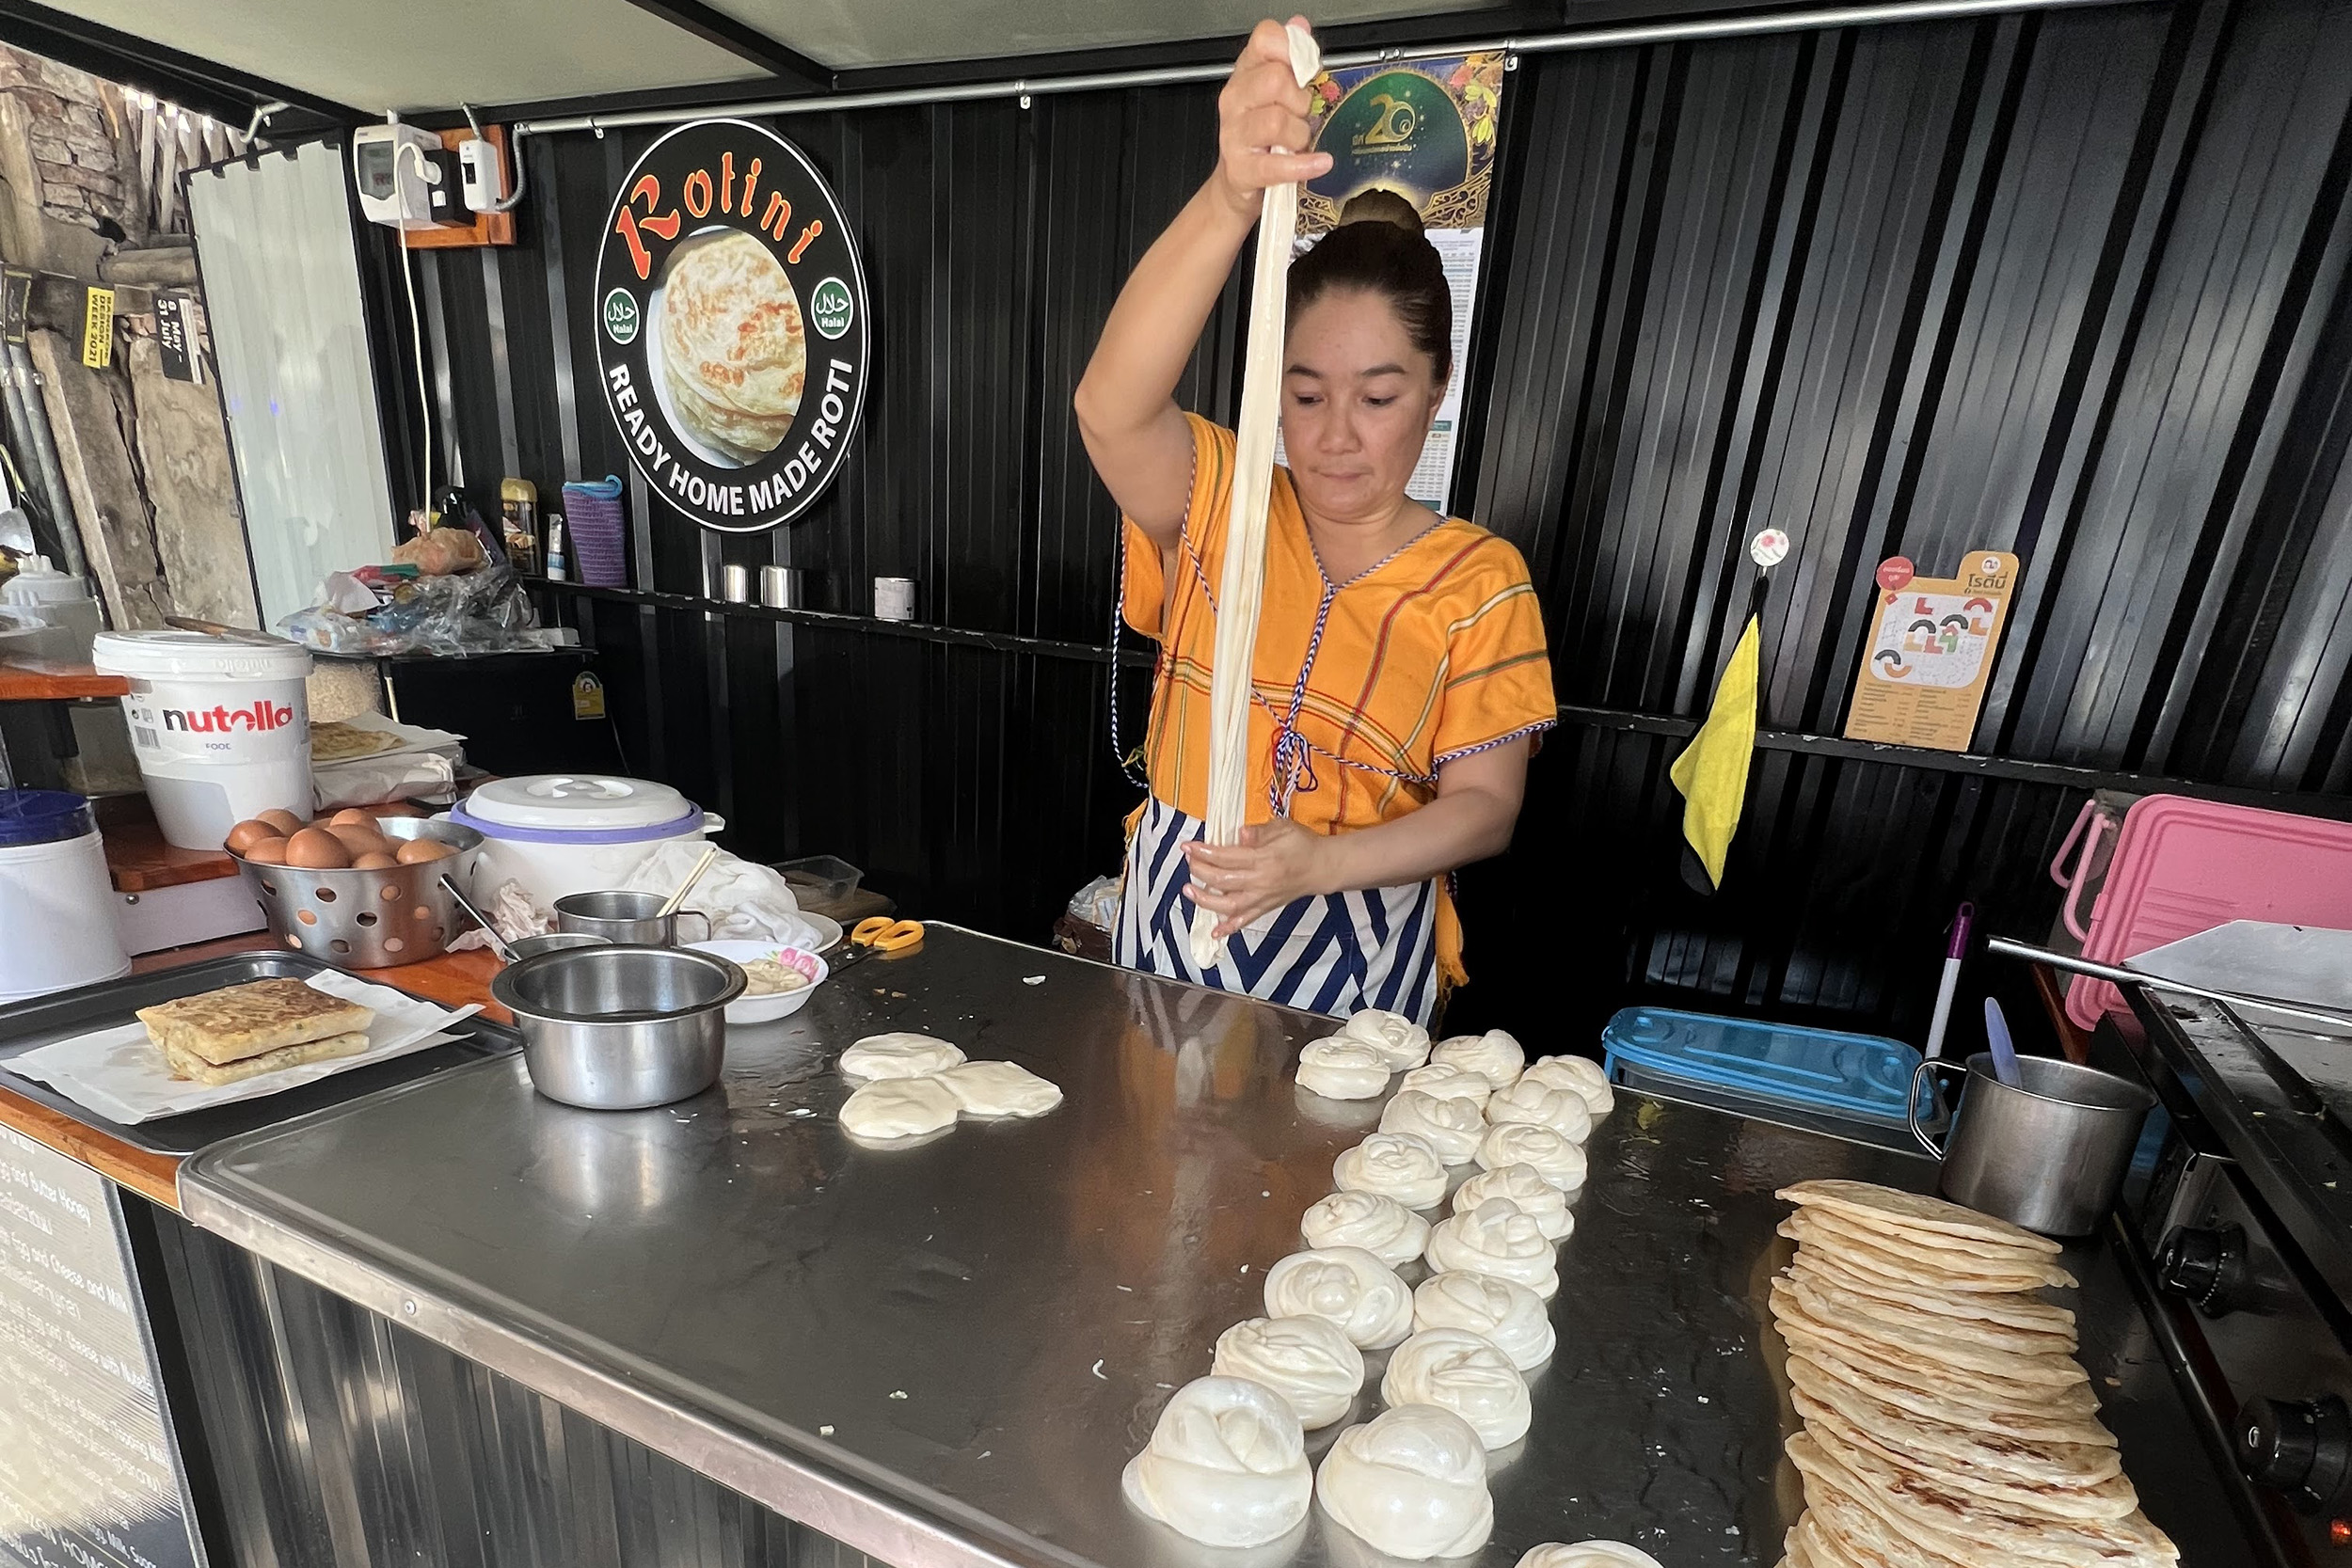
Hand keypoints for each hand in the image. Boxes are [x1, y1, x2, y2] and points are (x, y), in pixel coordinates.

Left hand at [1182, 818, 1336, 937]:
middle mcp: (1261, 881)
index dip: (1204, 852)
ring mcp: (1262, 897)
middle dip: (1200, 871)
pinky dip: (1229, 928)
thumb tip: (1239, 834)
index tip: (1188, 847)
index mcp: (1264, 858)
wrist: (1323, 867)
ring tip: (1189, 891)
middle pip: (1223, 880)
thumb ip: (1259, 832)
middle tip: (1189, 861)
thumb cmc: (1302, 844)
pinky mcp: (1266, 908)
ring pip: (1229, 905)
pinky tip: (1214, 932)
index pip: (1226, 857)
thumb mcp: (1282, 828)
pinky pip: (1245, 920)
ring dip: (1206, 900)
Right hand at [1212, 18, 1331, 221]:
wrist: (1240, 182)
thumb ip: (1290, 59)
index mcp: (1246, 74)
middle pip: (1274, 79)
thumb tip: (1299, 26)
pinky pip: (1276, 165)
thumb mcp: (1276, 93)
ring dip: (1300, 133)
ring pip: (1276, 121)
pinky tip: (1320, 163)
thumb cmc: (1263, 136)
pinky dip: (1304, 165)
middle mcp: (1235, 100)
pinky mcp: (1241, 168)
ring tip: (1300, 141)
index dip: (1291, 49)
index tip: (1304, 69)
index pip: (1265, 40)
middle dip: (1300, 98)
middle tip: (1302, 113)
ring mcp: (1235, 134)